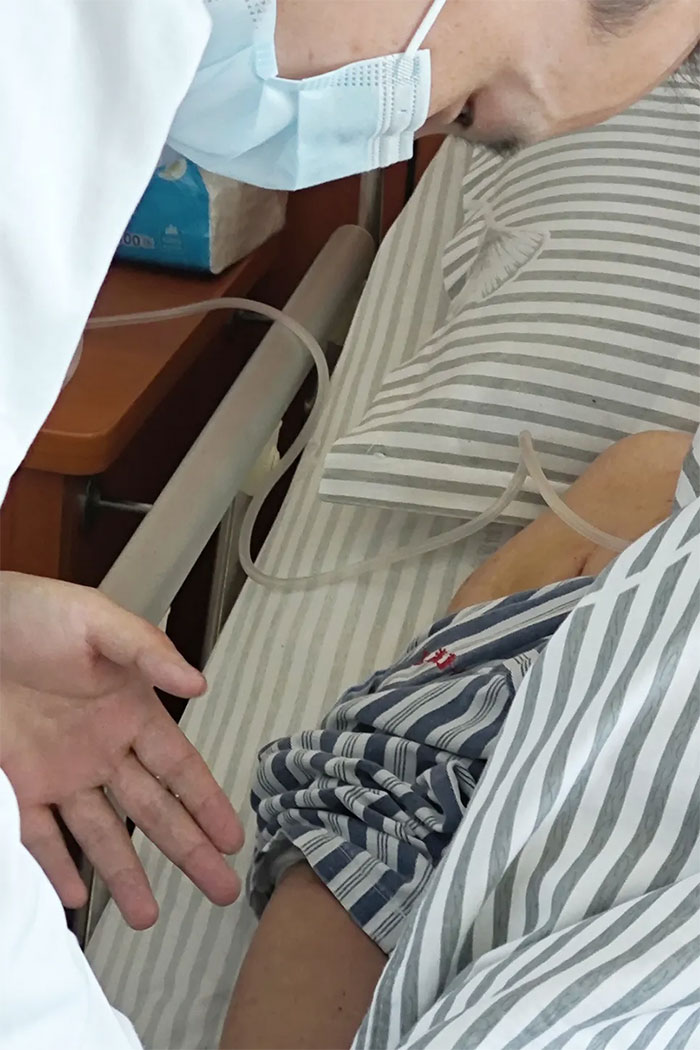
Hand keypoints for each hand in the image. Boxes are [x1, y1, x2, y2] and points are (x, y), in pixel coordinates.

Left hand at [0, 572, 242, 928]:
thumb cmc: (36, 612)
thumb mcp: (100, 622)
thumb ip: (148, 651)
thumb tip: (198, 683)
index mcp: (131, 712)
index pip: (180, 769)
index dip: (208, 804)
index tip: (234, 838)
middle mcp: (102, 750)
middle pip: (153, 812)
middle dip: (189, 851)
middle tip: (220, 889)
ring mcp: (60, 771)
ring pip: (101, 835)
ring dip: (126, 874)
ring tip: (149, 916)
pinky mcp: (18, 783)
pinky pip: (38, 836)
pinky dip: (56, 867)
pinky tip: (76, 897)